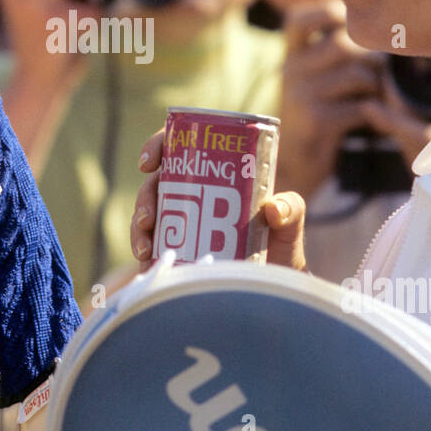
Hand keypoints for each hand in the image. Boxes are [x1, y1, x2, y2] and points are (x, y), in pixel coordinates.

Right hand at [131, 128, 307, 272]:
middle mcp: (191, 196)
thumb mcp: (290, 223)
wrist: (273, 285)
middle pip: (155, 184)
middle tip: (148, 217)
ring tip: (145, 248)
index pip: (179, 148)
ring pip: (147, 215)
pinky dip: (143, 252)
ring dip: (138, 229)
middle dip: (144, 198)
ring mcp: (179, 224)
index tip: (149, 162)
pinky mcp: (174, 251)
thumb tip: (272, 209)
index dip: (157, 146)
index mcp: (212, 176)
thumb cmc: (281, 246)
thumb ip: (291, 210)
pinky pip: (149, 247)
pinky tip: (145, 262)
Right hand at [277, 0, 384, 197]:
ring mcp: (300, 95)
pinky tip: (372, 119)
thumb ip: (337, 50)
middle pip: (343, 45)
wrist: (298, 162)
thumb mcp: (316, 75)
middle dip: (372, 58)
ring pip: (357, 75)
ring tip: (376, 97)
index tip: (350, 29)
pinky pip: (360, 107)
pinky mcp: (316, 121)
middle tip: (379, 75)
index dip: (329, 15)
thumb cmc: (319, 111)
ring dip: (377, 86)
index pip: (299, 19)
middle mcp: (290, 70)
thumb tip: (383, 30)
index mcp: (290, 54)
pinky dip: (375, 112)